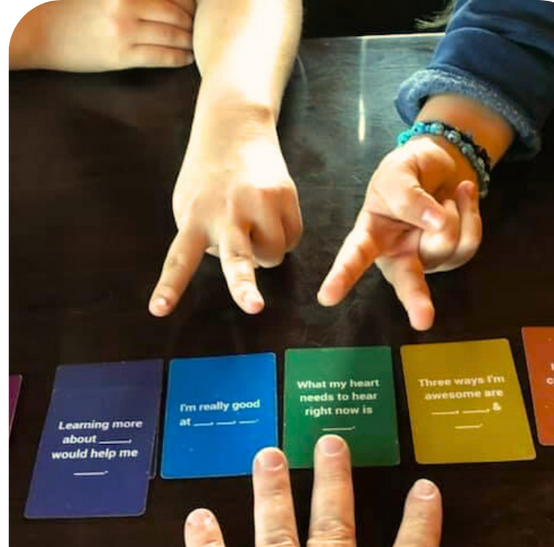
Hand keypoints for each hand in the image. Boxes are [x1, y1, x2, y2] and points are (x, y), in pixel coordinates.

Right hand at [29, 0, 194, 71]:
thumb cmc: (74, 9)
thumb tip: (166, 4)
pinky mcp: (122, 56)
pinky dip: (180, 57)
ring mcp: (125, 31)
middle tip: (202, 28)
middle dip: (194, 21)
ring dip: (190, 41)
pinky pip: (162, 57)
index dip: (190, 1)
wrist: (42, 29)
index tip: (198, 8)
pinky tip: (187, 58)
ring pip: (174, 35)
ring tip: (197, 44)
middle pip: (178, 12)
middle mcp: (127, 4)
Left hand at [149, 106, 302, 315]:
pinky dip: (284, 234)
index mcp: (193, 218)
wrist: (235, 126)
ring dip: (267, 250)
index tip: (159, 311)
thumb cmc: (208, 178)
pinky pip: (293, 238)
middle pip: (237, 259)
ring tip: (255, 225)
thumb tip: (243, 269)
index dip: (170, 287)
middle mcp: (225, 212)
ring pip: (273, 256)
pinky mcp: (285, 195)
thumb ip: (203, 240)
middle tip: (254, 308)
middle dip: (244, 287)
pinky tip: (271, 214)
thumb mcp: (188, 206)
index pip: (178, 260)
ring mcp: (258, 203)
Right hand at [318, 137, 482, 330]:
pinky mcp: (453, 258)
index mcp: (372, 236)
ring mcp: (426, 259)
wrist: (442, 162)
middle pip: (408, 282)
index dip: (342, 276)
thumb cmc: (408, 171)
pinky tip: (462, 194)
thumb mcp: (398, 171)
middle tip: (423, 320)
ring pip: (446, 245)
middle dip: (417, 300)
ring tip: (443, 194)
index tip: (328, 297)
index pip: (355, 256)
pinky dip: (471, 210)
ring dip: (452, 212)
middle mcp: (397, 255)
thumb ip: (408, 195)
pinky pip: (469, 240)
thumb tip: (436, 223)